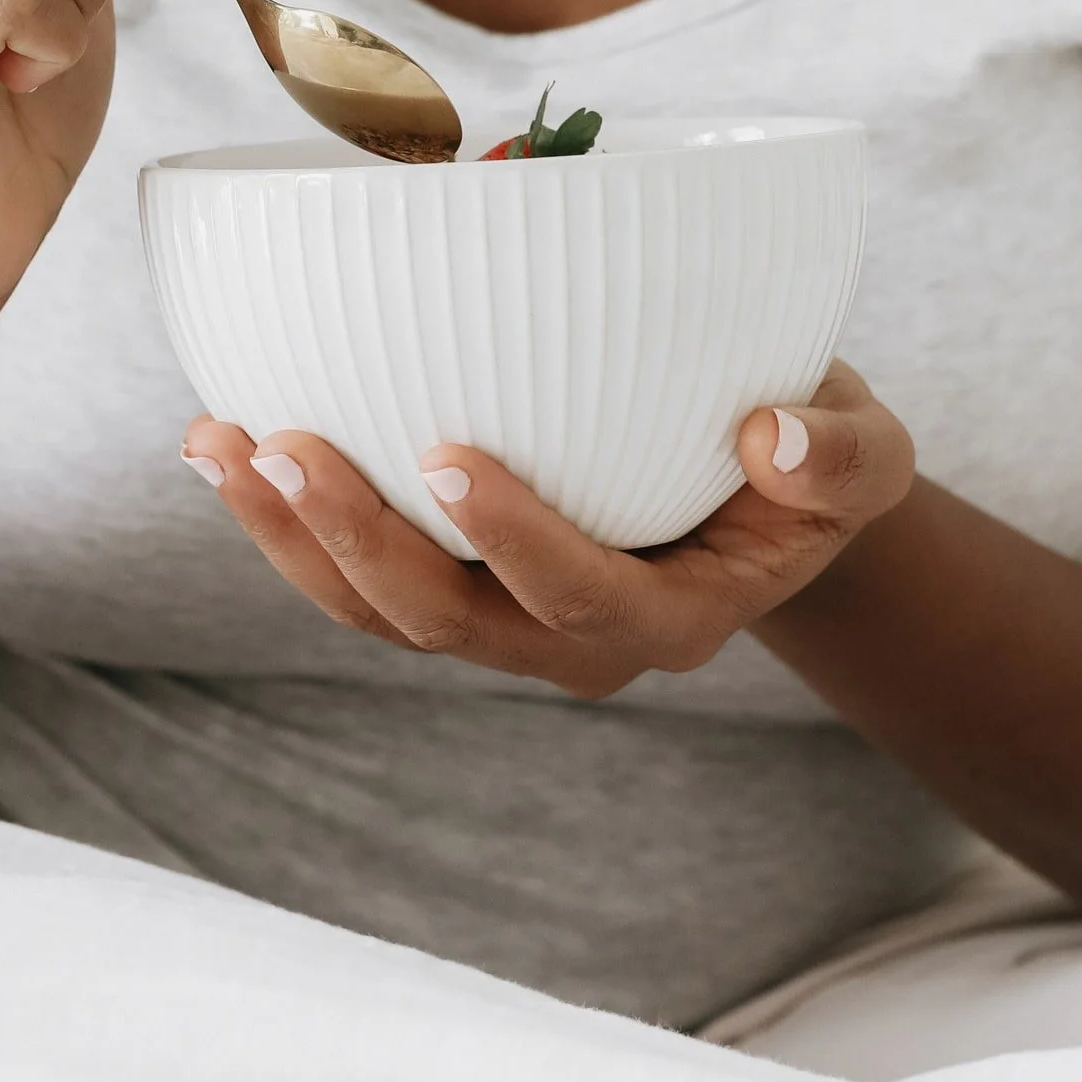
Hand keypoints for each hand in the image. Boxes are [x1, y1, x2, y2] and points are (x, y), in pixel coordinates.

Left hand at [183, 362, 914, 699]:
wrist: (762, 480)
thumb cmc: (808, 457)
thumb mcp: (865, 452)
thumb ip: (840, 458)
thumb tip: (772, 438)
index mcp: (669, 620)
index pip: (581, 601)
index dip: (513, 542)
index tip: (445, 455)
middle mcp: (568, 643)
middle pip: (445, 621)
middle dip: (355, 540)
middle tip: (282, 442)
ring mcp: (497, 621)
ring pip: (376, 609)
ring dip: (289, 534)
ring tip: (217, 443)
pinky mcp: (449, 580)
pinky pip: (354, 575)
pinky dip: (285, 518)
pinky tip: (223, 446)